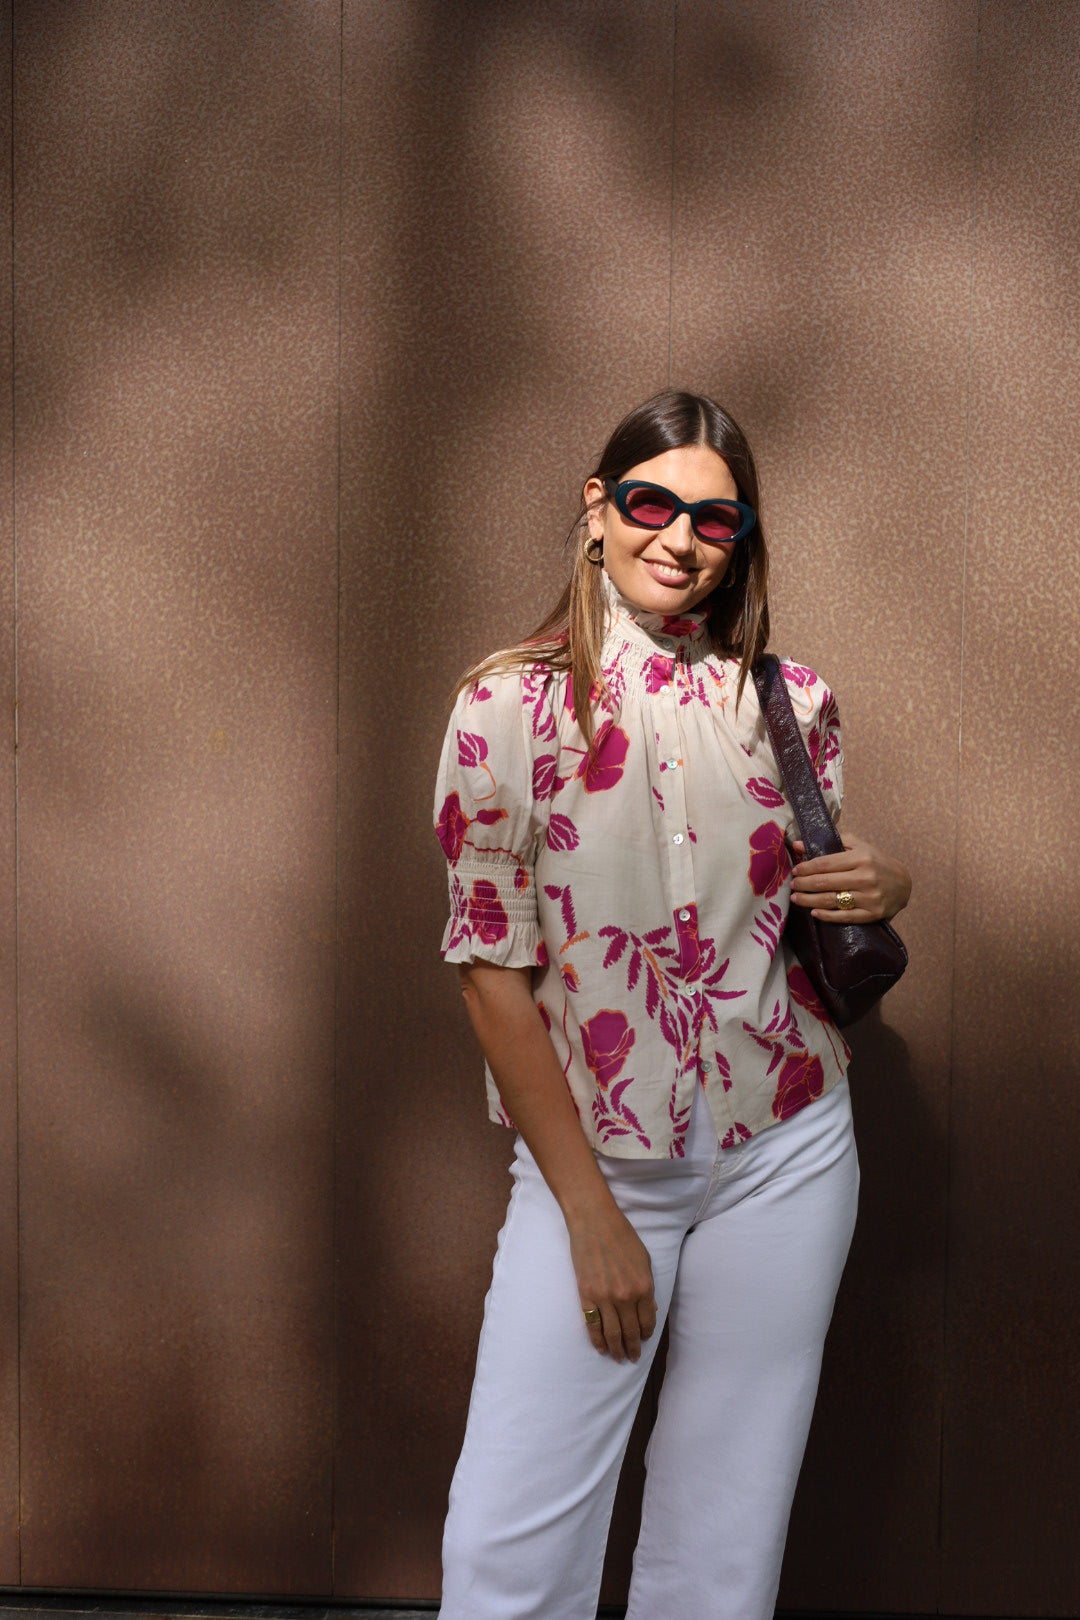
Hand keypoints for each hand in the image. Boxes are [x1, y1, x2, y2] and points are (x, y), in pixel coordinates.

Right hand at [567, 1199, 656, 1363]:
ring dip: (616, 1349)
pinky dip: (597, 1340)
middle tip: (633, 1358)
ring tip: (618, 1358)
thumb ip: (648, 1286)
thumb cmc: (622, 1235)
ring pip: (612, 1333)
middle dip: (632, 1347)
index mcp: (644, 1286)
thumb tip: (650, 1310)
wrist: (594, 1221)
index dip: (646, 1334)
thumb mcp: (644, 1259)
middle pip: (630, 1331)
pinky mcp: (586, 1295)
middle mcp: (626, 1296)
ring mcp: (604, 1297)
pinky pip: (592, 1325)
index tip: (644, 1340)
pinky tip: (601, 1348)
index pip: (647, 1321)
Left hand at [790, 832, 910, 924]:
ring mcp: (870, 897)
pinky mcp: (873, 914)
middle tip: (792, 885)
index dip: (807, 867)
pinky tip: (814, 913)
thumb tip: (798, 844)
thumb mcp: (859, 846)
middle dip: (805, 884)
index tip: (795, 870)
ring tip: (796, 899)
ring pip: (832, 900)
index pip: (826, 863)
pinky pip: (846, 916)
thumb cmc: (876, 862)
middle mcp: (865, 877)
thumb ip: (831, 842)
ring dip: (810, 900)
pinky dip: (828, 916)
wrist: (903, 883)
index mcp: (861, 858)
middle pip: (826, 882)